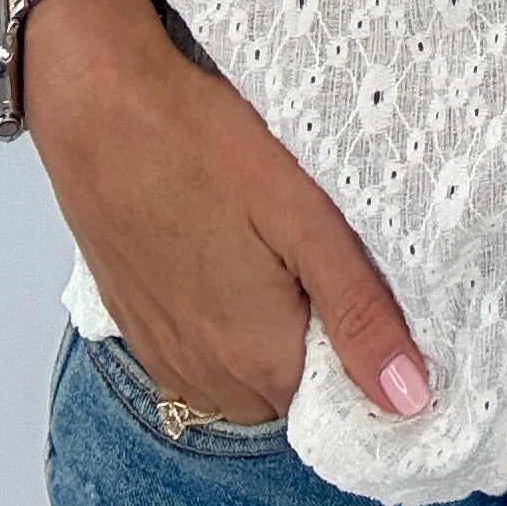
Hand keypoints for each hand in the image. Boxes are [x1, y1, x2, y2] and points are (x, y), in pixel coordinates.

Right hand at [21, 0, 430, 426]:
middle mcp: (204, 376)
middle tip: (322, 255)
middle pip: (291, 390)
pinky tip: (226, 256)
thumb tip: (409, 400)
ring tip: (274, 251)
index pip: (341, 401)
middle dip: (317, 340)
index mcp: (258, 358)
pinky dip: (221, 324)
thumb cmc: (202, 144)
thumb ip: (359, 312)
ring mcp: (161, 353)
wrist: (97, 104)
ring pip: (243, 377)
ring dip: (267, 336)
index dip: (366, 351)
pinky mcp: (133, 323)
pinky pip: (197, 355)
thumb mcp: (304, 216)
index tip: (374, 292)